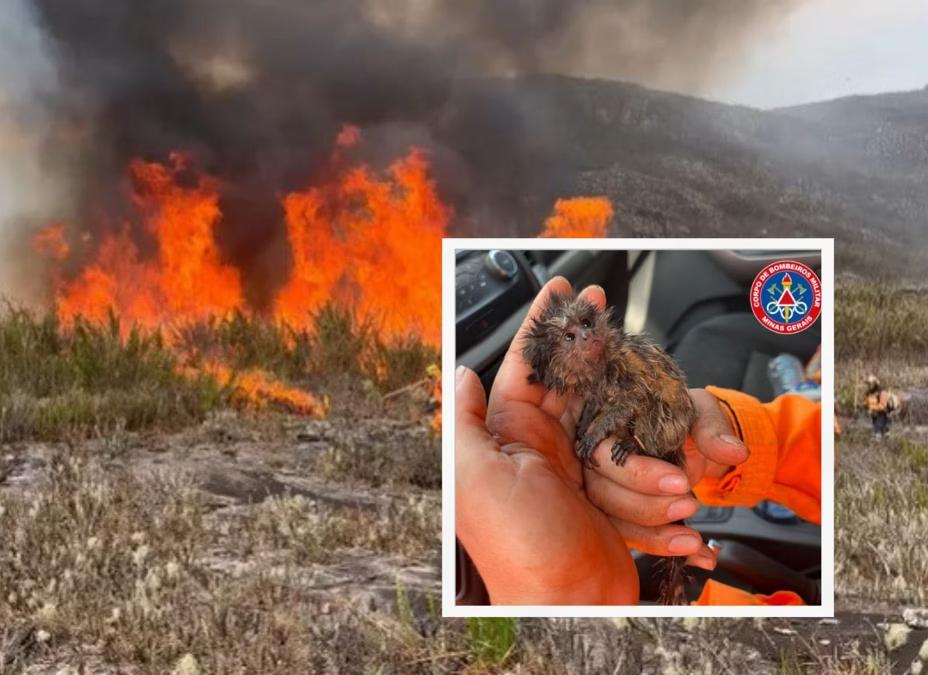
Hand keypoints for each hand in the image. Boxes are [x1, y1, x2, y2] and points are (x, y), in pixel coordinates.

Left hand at [455, 277, 637, 604]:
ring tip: (646, 434)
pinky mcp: (606, 496)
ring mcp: (575, 470)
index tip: (563, 289)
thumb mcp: (472, 479)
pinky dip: (651, 458)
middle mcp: (539, 448)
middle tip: (607, 314)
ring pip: (610, 418)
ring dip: (632, 421)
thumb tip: (460, 372)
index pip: (525, 364)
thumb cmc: (516, 547)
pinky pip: (633, 462)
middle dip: (590, 346)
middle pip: (571, 380)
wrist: (565, 605)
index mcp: (507, 436)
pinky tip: (659, 445)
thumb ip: (463, 422)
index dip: (544, 326)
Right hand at [582, 388, 748, 568]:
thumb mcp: (698, 411)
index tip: (681, 483)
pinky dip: (669, 550)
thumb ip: (711, 428)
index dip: (638, 475)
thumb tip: (735, 452)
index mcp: (604, 430)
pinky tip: (699, 557)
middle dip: (646, 509)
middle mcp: (594, 464)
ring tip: (693, 542)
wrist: (685, 439)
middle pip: (602, 495)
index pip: (604, 456)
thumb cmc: (680, 420)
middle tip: (690, 506)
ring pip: (613, 524)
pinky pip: (635, 539)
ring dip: (654, 537)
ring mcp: (605, 493)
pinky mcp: (620, 518)